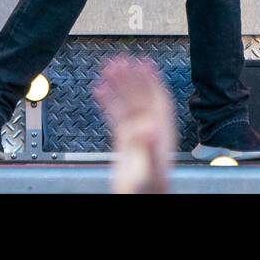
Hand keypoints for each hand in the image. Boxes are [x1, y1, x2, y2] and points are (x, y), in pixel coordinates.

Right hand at [93, 56, 175, 194]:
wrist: (139, 198)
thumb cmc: (147, 188)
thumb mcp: (148, 167)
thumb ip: (148, 147)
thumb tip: (150, 126)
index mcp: (160, 131)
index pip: (156, 98)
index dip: (152, 80)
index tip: (144, 62)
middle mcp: (150, 128)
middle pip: (140, 96)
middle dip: (130, 77)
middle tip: (119, 60)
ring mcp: (137, 133)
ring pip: (127, 103)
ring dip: (118, 85)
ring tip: (107, 68)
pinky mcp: (125, 140)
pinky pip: (115, 114)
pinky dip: (107, 100)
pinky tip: (99, 89)